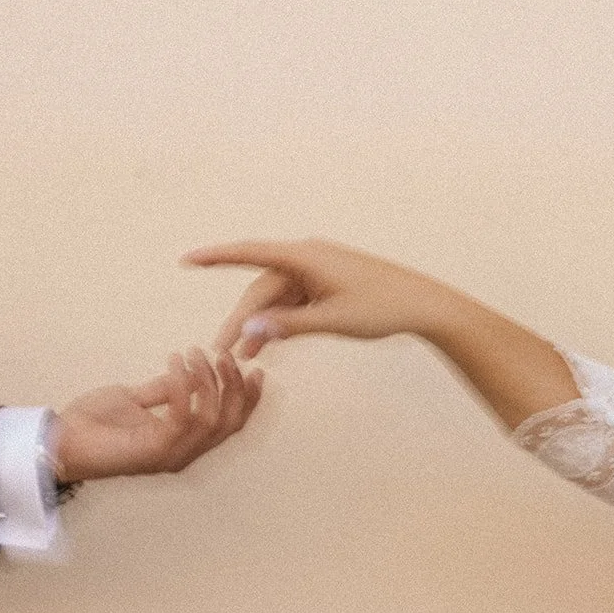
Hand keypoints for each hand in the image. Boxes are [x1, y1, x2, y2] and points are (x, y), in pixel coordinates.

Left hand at [53, 348, 264, 482]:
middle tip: (226, 355)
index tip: (254, 369)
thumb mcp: (135, 399)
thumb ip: (164, 390)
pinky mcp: (153, 451)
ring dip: (209, 381)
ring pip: (212, 420)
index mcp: (183, 444)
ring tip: (195, 353)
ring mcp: (169, 455)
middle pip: (229, 424)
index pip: (230, 424)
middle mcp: (182, 454)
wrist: (59, 440)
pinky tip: (174, 362)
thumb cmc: (92, 424)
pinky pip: (183, 416)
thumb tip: (189, 372)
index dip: (248, 399)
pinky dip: (183, 386)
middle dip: (234, 387)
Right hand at [181, 237, 460, 357]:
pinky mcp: (326, 284)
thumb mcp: (332, 321)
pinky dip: (279, 322)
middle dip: (240, 319)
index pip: (250, 254)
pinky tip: (265, 345)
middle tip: (221, 352)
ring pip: (275, 298)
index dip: (216, 258)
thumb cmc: (383, 308)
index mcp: (306, 256)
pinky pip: (292, 301)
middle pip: (261, 288)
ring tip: (243, 358)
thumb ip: (288, 325)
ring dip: (259, 325)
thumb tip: (249, 327)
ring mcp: (316, 270)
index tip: (187, 260)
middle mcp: (307, 257)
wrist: (426, 306)